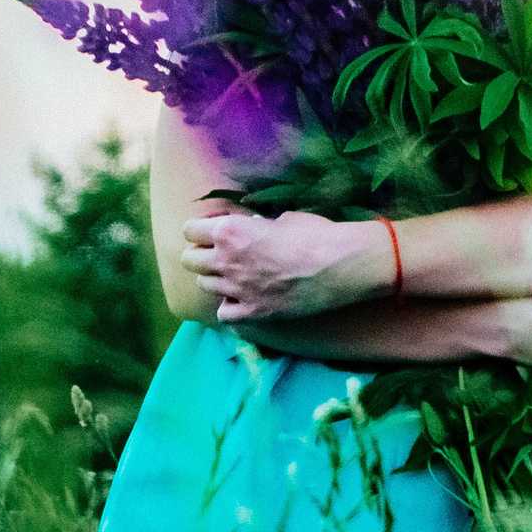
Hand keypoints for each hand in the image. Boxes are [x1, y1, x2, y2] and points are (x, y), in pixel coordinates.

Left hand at [179, 205, 386, 320]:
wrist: (340, 265)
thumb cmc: (316, 233)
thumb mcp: (283, 219)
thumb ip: (258, 226)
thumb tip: (254, 229)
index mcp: (230, 231)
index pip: (190, 230)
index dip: (201, 229)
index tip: (213, 231)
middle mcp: (225, 261)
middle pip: (190, 260)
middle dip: (201, 254)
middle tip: (220, 254)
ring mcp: (237, 290)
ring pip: (205, 285)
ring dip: (216, 279)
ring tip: (235, 275)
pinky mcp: (252, 313)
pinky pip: (224, 313)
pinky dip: (230, 306)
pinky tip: (244, 299)